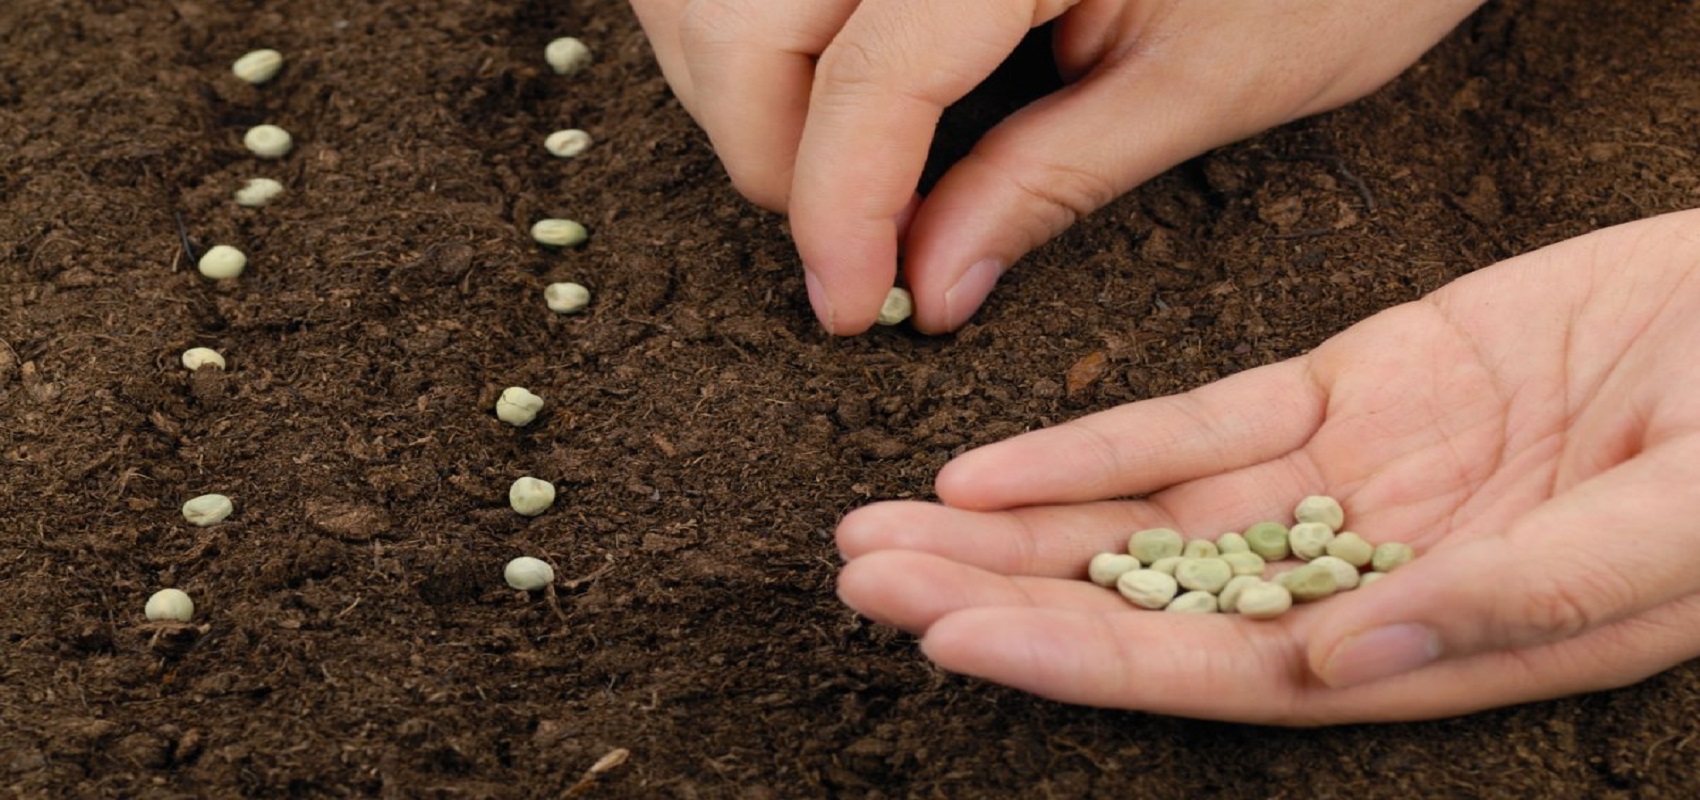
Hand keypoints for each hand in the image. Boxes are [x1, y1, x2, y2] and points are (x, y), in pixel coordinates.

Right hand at [630, 0, 1484, 333]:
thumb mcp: (1206, 81)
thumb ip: (1044, 180)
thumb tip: (923, 282)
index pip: (869, 71)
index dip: (835, 207)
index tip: (846, 306)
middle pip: (741, 15)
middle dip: (763, 145)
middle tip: (846, 239)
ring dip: (741, 74)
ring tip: (835, 158)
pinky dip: (759, 21)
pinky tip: (824, 72)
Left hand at [835, 209, 1699, 723]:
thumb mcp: (1682, 530)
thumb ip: (1517, 600)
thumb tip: (1342, 662)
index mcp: (1437, 650)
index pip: (1223, 675)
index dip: (1083, 660)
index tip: (951, 639)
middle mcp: (1365, 580)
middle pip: (1148, 602)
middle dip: (999, 595)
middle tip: (861, 582)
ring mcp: (1350, 481)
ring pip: (1146, 515)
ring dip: (1011, 525)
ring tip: (881, 530)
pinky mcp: (1355, 386)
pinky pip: (1204, 420)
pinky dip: (1097, 440)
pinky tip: (992, 462)